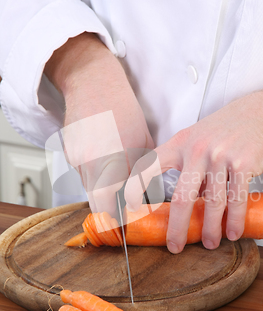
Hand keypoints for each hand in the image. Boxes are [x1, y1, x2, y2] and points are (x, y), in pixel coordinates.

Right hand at [45, 32, 153, 216]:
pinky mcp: (67, 153)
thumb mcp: (143, 142)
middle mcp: (90, 163)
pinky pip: (81, 174)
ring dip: (102, 190)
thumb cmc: (123, 110)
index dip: (116, 221)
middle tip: (122, 212)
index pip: (108, 206)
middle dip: (108, 211)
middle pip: (95, 204)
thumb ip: (143, 172)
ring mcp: (75, 158)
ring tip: (115, 174)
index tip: (125, 226)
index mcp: (113, 161)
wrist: (92, 83)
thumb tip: (148, 199)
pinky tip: (103, 158)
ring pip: (88, 189)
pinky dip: (93, 174)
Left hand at [125, 86, 262, 252]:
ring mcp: (220, 156)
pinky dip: (234, 220)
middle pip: (181, 197)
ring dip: (212, 229)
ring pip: (212, 202)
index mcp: (180, 143)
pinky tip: (233, 232)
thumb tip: (189, 203)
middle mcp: (197, 149)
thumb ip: (191, 169)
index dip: (134, 188)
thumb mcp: (201, 140)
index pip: (149, 166)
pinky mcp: (243, 163)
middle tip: (175, 246)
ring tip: (211, 243)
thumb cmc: (229, 128)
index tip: (128, 208)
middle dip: (177, 227)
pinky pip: (236, 199)